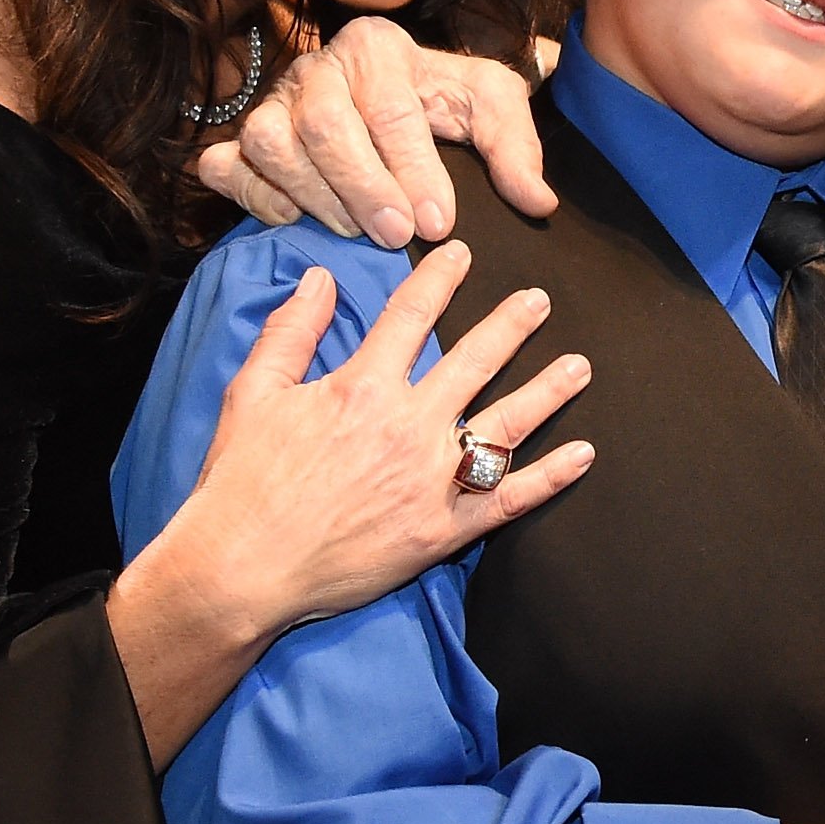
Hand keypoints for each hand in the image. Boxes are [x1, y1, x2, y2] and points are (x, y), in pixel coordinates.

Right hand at [151, 238, 590, 646]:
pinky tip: (583, 454)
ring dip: (548, 391)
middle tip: (539, 300)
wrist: (243, 569)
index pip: (411, 316)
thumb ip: (290, 332)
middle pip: (476, 361)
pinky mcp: (444, 530)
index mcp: (362, 388)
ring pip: (506, 424)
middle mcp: (408, 426)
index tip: (460, 253)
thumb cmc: (241, 483)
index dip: (439, 278)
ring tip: (579, 367)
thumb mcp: (252, 395)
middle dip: (512, 324)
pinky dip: (551, 477)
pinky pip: (510, 499)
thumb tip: (320, 278)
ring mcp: (432, 480)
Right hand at [195, 16, 553, 246]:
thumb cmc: (440, 102)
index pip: (391, 109)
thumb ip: (516, 147)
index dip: (415, 170)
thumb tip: (538, 200)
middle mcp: (317, 68)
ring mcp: (272, 103)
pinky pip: (229, 166)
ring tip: (359, 233)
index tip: (440, 224)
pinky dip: (258, 197)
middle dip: (365, 188)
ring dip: (316, 197)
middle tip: (399, 236)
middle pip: (325, 127)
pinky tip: (299, 219)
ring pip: (271, 145)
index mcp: (378, 47)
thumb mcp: (490, 107)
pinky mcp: (241, 139)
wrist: (388, 97)